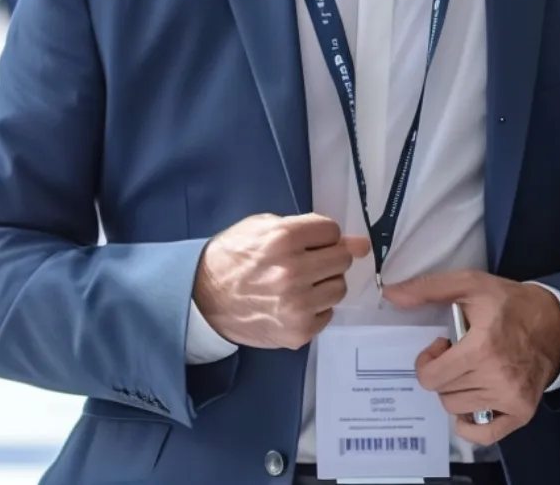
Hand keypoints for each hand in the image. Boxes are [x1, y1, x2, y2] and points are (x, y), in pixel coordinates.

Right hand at [192, 214, 369, 350]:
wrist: (199, 299)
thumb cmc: (233, 257)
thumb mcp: (263, 227)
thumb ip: (311, 228)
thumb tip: (360, 243)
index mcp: (283, 239)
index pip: (333, 231)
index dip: (320, 236)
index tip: (306, 244)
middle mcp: (292, 272)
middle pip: (342, 259)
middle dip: (327, 258)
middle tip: (305, 264)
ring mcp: (296, 305)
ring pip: (339, 288)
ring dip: (324, 284)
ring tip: (299, 285)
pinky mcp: (297, 332)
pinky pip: (327, 314)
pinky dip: (315, 309)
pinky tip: (292, 304)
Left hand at [384, 271, 559, 445]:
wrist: (556, 323)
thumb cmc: (511, 304)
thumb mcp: (471, 284)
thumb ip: (429, 289)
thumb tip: (391, 295)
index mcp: (482, 347)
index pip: (430, 376)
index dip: (428, 360)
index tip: (443, 345)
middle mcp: (497, 377)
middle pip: (442, 392)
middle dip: (444, 372)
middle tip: (460, 355)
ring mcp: (510, 397)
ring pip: (457, 409)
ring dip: (457, 390)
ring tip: (473, 370)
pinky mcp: (522, 411)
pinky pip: (483, 435)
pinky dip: (471, 425)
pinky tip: (475, 403)